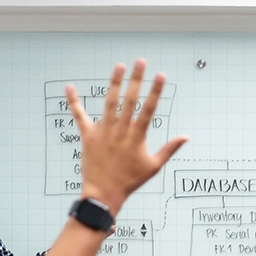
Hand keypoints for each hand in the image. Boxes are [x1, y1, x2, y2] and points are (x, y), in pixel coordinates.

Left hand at [65, 60, 187, 215]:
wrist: (104, 194)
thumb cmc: (130, 181)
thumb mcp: (153, 166)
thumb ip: (169, 149)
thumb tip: (186, 137)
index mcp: (137, 137)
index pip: (149, 109)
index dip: (155, 91)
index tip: (161, 75)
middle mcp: (121, 131)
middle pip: (130, 100)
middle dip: (136, 79)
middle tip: (141, 61)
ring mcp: (104, 132)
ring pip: (110, 103)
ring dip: (114, 83)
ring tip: (120, 66)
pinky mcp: (88, 136)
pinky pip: (79, 116)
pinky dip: (73, 102)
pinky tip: (69, 87)